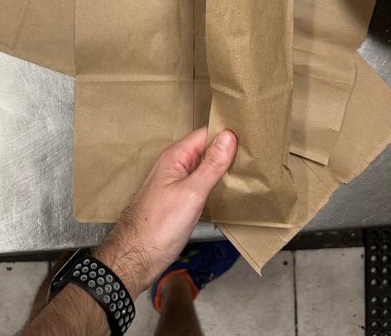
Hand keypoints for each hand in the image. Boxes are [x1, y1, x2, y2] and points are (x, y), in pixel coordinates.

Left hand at [95, 126, 236, 299]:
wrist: (136, 257)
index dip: (226, 133)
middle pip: (205, 148)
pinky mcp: (179, 198)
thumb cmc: (158, 226)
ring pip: (204, 166)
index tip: (249, 136)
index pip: (205, 133)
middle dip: (227, 149)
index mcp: (175, 156)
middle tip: (254, 153)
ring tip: (247, 167)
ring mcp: (176, 182)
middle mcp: (174, 165)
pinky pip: (200, 182)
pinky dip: (215, 182)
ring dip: (222, 167)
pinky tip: (229, 188)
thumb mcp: (192, 193)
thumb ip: (211, 164)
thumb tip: (228, 136)